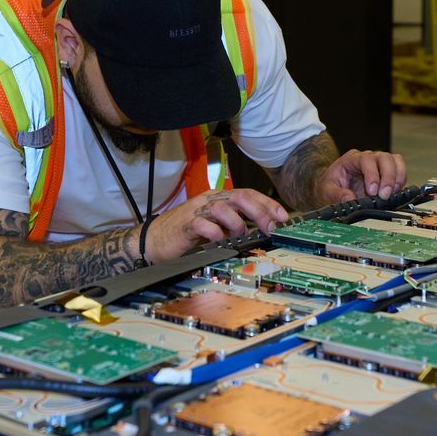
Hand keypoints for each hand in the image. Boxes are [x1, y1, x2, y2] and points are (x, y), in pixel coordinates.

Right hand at [144, 189, 287, 263]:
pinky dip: (217, 234)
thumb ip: (233, 225)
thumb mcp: (214, 226)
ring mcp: (197, 211)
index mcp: (218, 198)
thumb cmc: (186, 233)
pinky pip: (206, 226)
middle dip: (260, 211)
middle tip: (272, 226)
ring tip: (237, 237)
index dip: (267, 204)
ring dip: (237, 225)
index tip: (283, 217)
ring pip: (225, 209)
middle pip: (240, 197)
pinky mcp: (187, 224)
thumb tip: (260, 231)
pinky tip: (219, 241)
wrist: (154, 240)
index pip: (248, 194)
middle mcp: (209, 201)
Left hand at [314, 149, 406, 203]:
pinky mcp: (387, 172)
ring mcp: (379, 164)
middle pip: (384, 158)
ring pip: (395, 161)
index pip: (366, 160)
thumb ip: (336, 194)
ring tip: (391, 194)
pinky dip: (400, 181)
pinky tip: (395, 193)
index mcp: (352, 159)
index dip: (372, 175)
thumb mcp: (327, 190)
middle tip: (384, 195)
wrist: (333, 187)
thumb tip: (349, 199)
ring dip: (397, 178)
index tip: (372, 191)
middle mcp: (368, 158)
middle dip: (387, 177)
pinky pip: (399, 170)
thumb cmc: (331, 185)